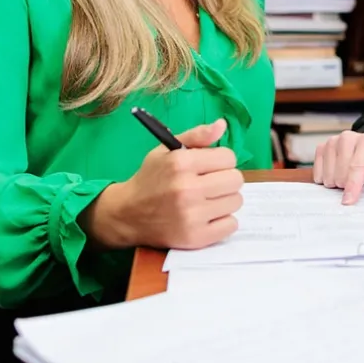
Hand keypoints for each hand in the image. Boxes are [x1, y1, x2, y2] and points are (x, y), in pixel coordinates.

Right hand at [81, 118, 243, 250]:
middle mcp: (187, 189)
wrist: (127, 214)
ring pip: (236, 202)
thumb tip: (222, 125)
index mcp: (181, 163)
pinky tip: (207, 216)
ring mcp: (192, 216)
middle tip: (211, 183)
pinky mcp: (195, 237)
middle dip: (226, 179)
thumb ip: (197, 136)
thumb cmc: (150, 179)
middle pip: (236, 180)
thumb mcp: (167, 150)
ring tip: (207, 200)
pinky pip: (231, 225)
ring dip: (225, 200)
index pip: (228, 157)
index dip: (221, 160)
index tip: (211, 166)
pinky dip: (223, 221)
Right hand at [312, 130, 363, 204]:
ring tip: (348, 176)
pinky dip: (327, 179)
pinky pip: (318, 174)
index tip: (348, 201)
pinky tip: (337, 173)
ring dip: (338, 183)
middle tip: (358, 181)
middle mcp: (348, 138)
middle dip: (348, 186)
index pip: (357, 166)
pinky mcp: (321, 147)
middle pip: (340, 175)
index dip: (352, 186)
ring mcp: (332, 142)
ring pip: (328, 176)